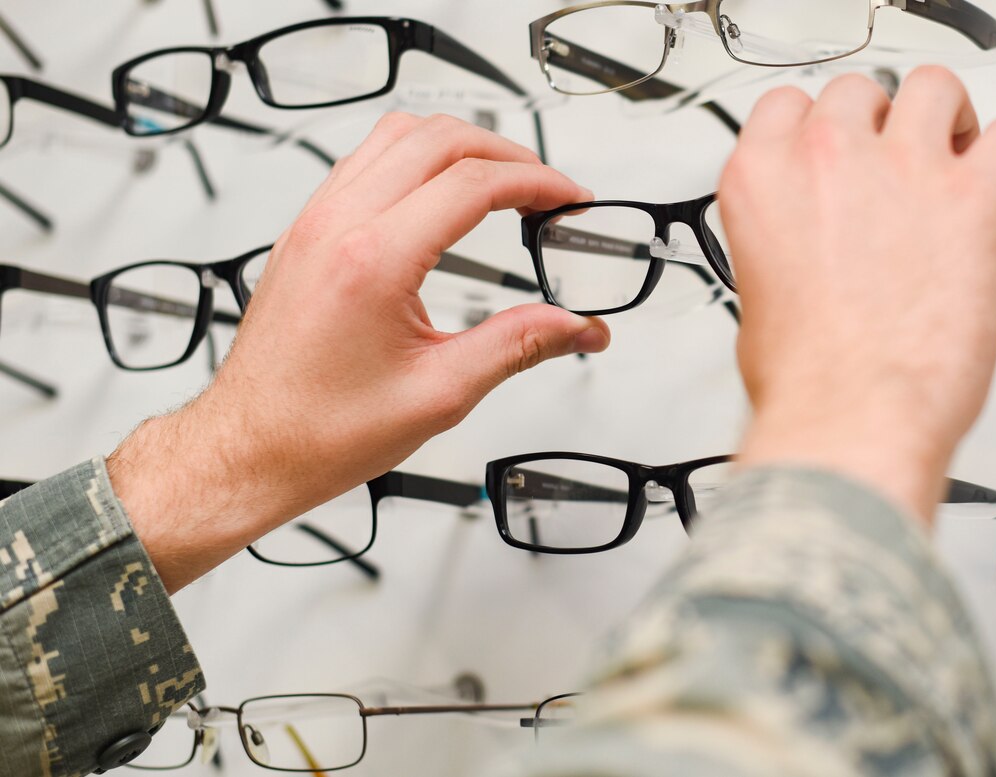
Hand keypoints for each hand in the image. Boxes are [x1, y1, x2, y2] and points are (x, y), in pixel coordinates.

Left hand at [108, 113, 609, 591]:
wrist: (249, 449)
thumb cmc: (319, 431)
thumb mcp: (439, 394)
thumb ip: (518, 346)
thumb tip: (575, 327)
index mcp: (372, 261)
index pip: (474, 183)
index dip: (538, 183)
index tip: (569, 200)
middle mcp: (337, 226)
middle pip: (440, 140)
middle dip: (508, 154)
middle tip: (546, 190)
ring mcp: (314, 223)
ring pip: (399, 136)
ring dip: (460, 147)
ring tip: (502, 183)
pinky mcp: (305, 233)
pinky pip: (366, 162)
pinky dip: (416, 161)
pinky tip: (440, 196)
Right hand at [723, 68, 995, 519]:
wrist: (851, 414)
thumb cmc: (806, 377)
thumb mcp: (754, 297)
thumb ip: (780, 248)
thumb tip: (801, 258)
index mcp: (763, 180)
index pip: (785, 108)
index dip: (814, 123)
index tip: (832, 141)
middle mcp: (829, 159)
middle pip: (860, 93)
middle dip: (879, 123)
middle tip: (894, 156)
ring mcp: (903, 169)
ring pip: (936, 92)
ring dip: (948, 120)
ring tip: (958, 153)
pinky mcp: (973, 195)